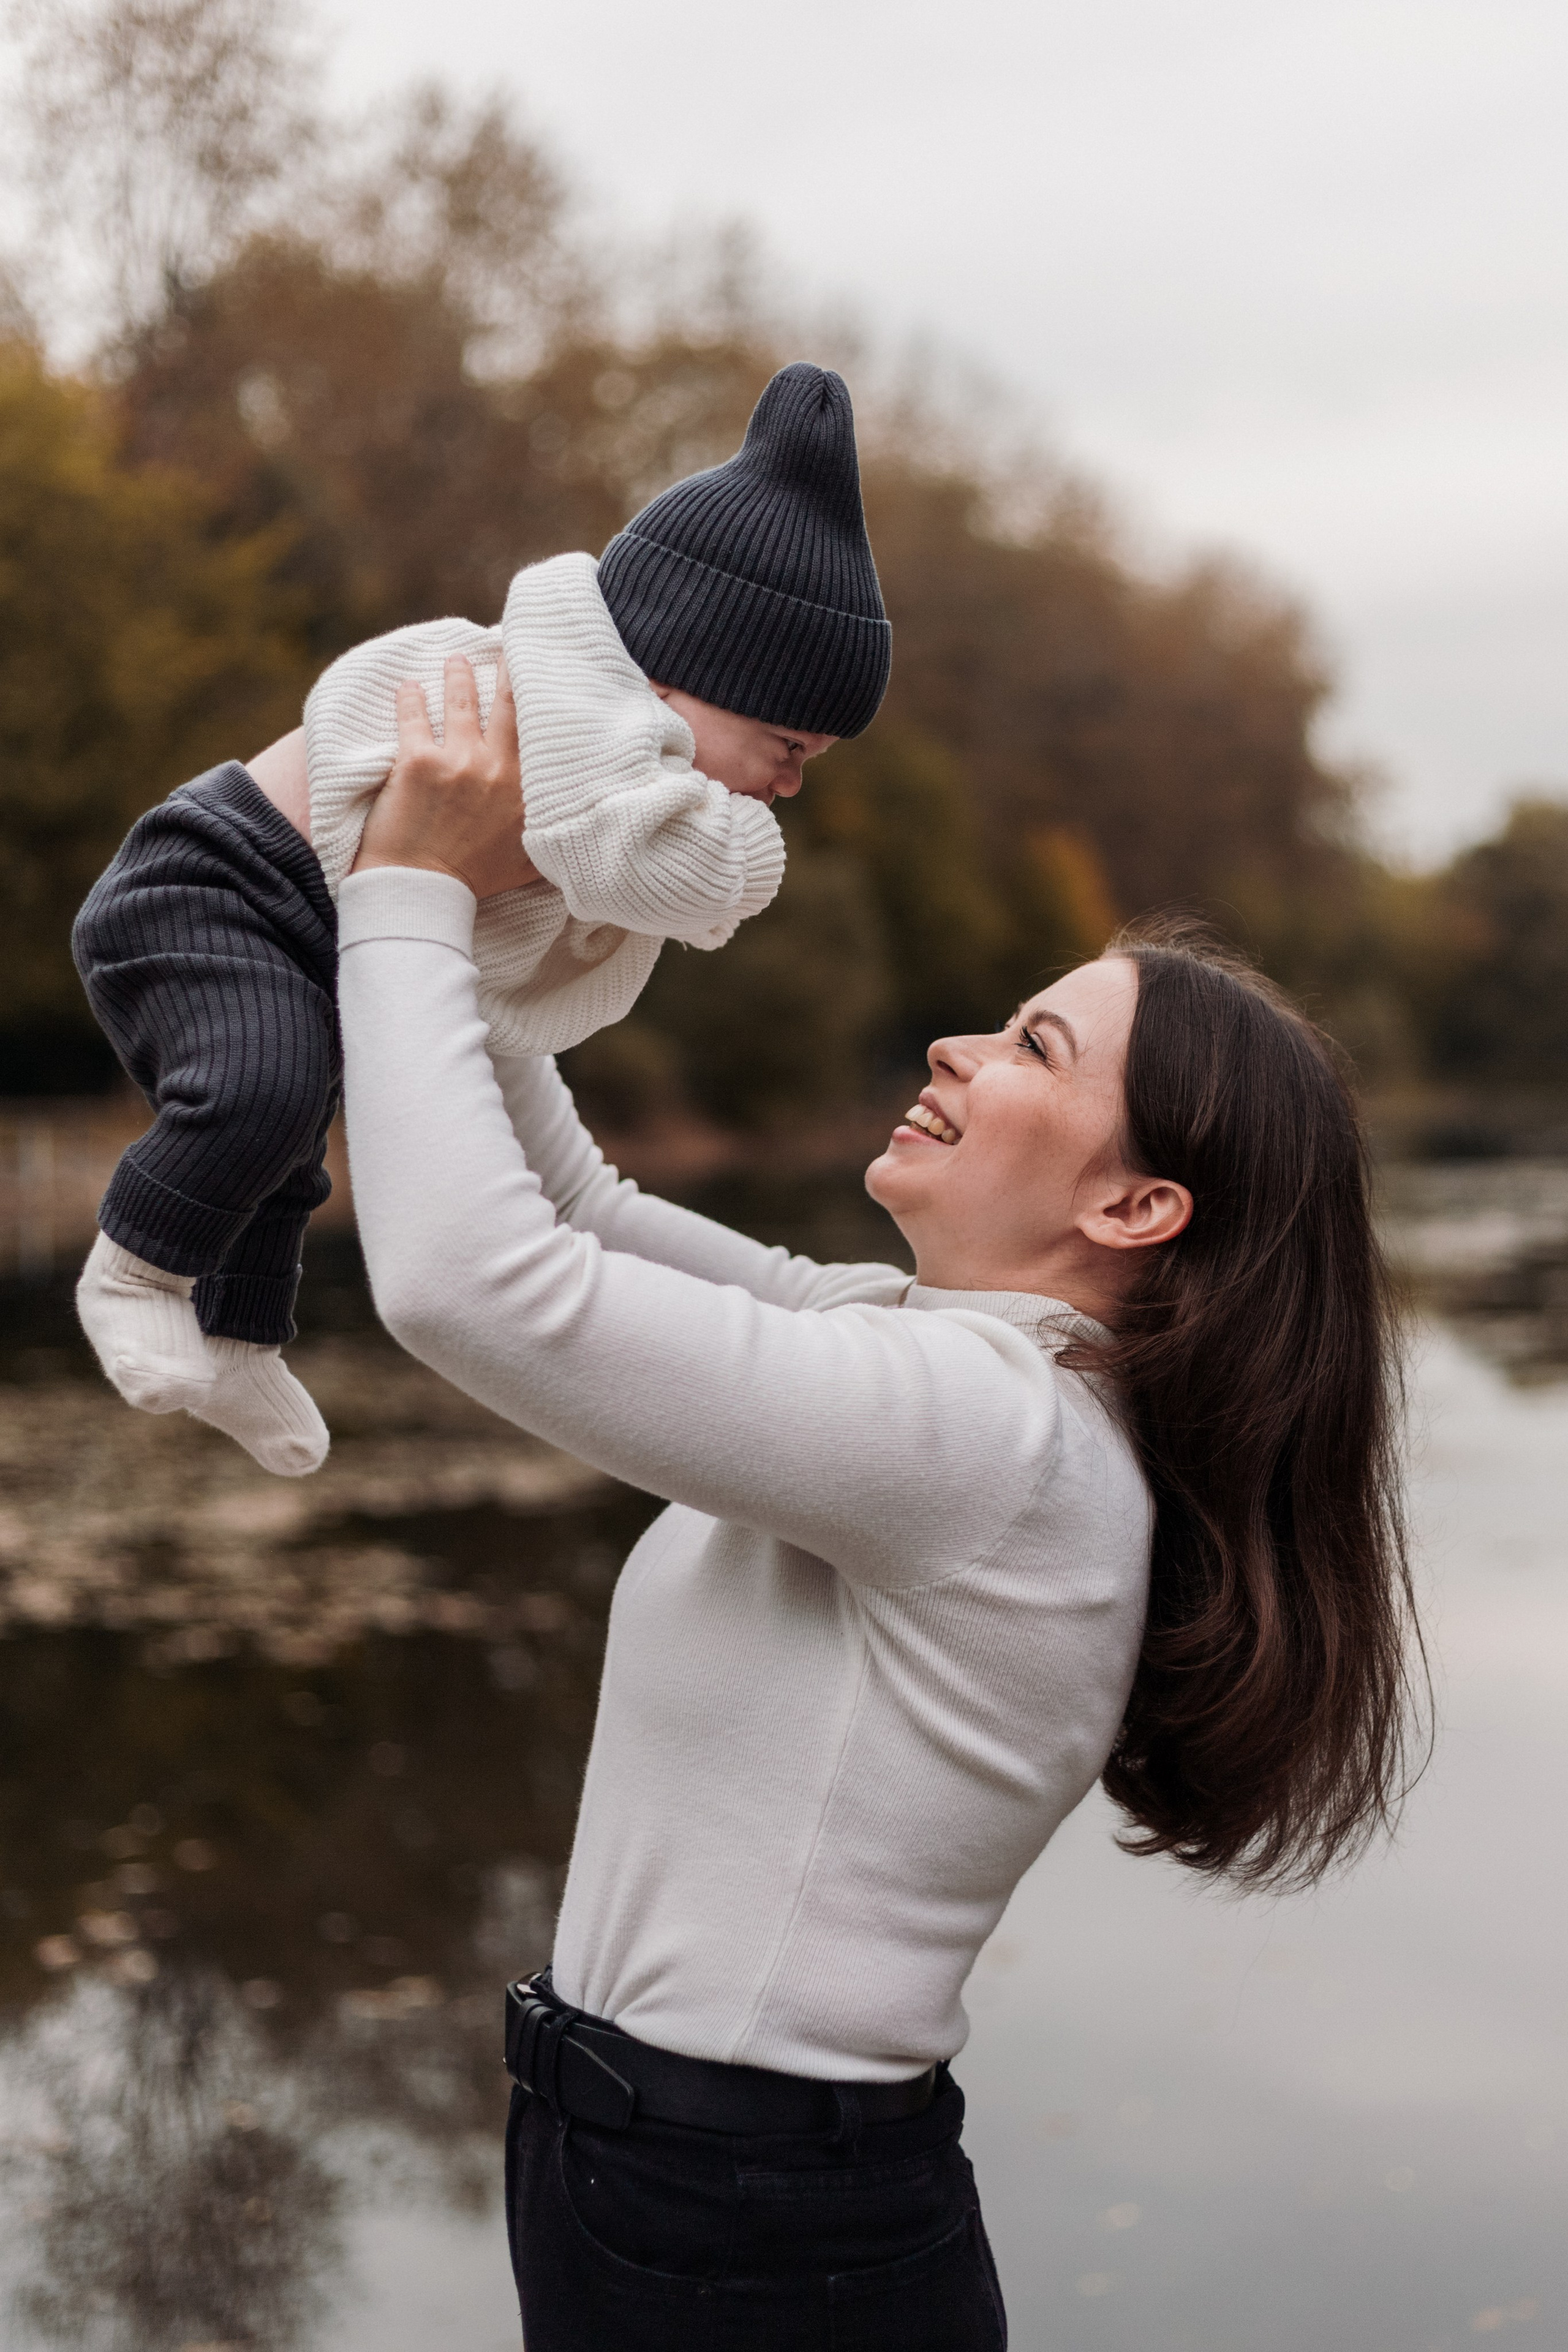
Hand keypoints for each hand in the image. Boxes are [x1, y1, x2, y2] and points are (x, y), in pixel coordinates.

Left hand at [351, 656, 540, 897]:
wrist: (422, 891)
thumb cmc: (475, 879)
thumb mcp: (531, 862)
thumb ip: (554, 836)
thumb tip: (582, 827)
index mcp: (529, 790)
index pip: (540, 731)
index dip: (540, 697)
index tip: (541, 675)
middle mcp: (500, 769)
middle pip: (507, 701)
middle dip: (508, 667)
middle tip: (506, 645)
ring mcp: (459, 762)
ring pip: (460, 699)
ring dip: (458, 674)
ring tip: (455, 660)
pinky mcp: (417, 761)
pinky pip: (413, 714)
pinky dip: (410, 697)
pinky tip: (408, 686)